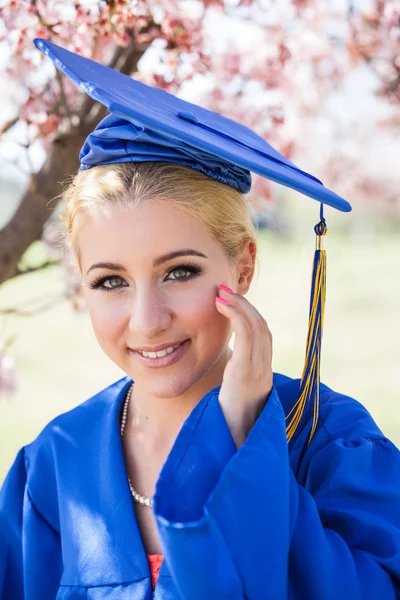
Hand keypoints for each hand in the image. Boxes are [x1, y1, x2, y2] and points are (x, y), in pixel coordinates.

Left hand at [215, 285, 272, 448]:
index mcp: (262, 373)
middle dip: (244, 305)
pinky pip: (247, 336)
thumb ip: (234, 380)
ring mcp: (258, 370)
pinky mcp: (246, 372)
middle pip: (262, 326)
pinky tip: (221, 306)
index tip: (231, 302)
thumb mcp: (234, 397)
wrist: (235, 443)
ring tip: (221, 293)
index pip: (262, 335)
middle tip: (224, 290)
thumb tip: (224, 370)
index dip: (249, 315)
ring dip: (239, 305)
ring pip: (256, 326)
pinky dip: (236, 315)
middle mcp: (264, 369)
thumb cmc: (230, 422)